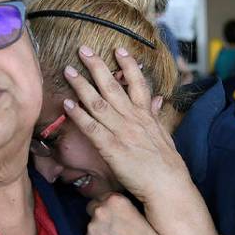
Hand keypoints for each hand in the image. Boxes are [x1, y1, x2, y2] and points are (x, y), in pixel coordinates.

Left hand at [62, 46, 189, 203]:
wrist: (168, 185)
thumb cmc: (167, 165)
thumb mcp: (164, 135)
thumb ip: (156, 115)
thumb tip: (156, 99)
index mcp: (146, 115)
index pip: (137, 83)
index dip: (127, 64)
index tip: (118, 49)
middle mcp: (133, 119)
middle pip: (112, 87)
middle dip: (97, 66)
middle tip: (84, 50)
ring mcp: (122, 132)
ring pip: (98, 103)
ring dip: (82, 85)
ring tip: (69, 70)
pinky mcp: (111, 148)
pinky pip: (91, 128)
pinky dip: (78, 115)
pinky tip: (67, 104)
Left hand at [85, 193, 169, 234]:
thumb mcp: (140, 213)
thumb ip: (122, 207)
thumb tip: (112, 206)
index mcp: (116, 200)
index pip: (104, 196)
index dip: (109, 206)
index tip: (116, 215)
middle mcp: (102, 210)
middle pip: (93, 207)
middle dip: (102, 216)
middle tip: (116, 229)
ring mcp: (93, 226)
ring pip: (92, 224)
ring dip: (100, 230)